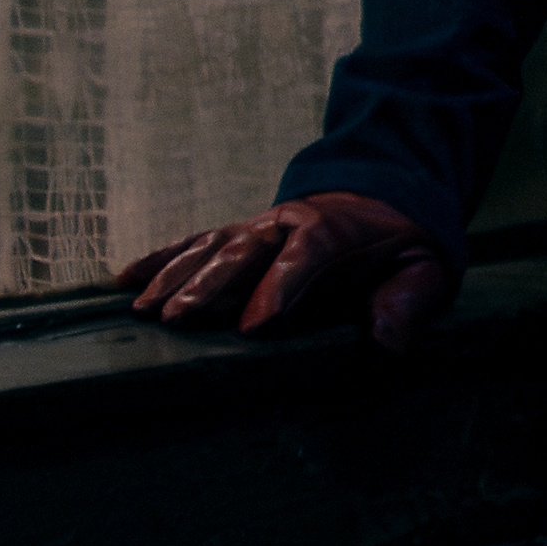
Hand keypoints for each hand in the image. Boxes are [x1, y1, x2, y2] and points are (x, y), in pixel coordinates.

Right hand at [115, 191, 454, 349]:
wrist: (382, 202)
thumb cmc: (398, 249)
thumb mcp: (422, 272)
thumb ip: (406, 304)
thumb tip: (388, 343)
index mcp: (333, 233)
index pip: (304, 257)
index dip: (279, 288)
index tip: (254, 326)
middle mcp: (285, 225)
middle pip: (244, 251)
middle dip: (210, 284)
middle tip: (178, 318)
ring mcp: (256, 228)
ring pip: (210, 247)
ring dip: (175, 276)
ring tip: (144, 309)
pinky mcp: (235, 235)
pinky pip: (193, 244)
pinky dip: (159, 259)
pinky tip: (125, 280)